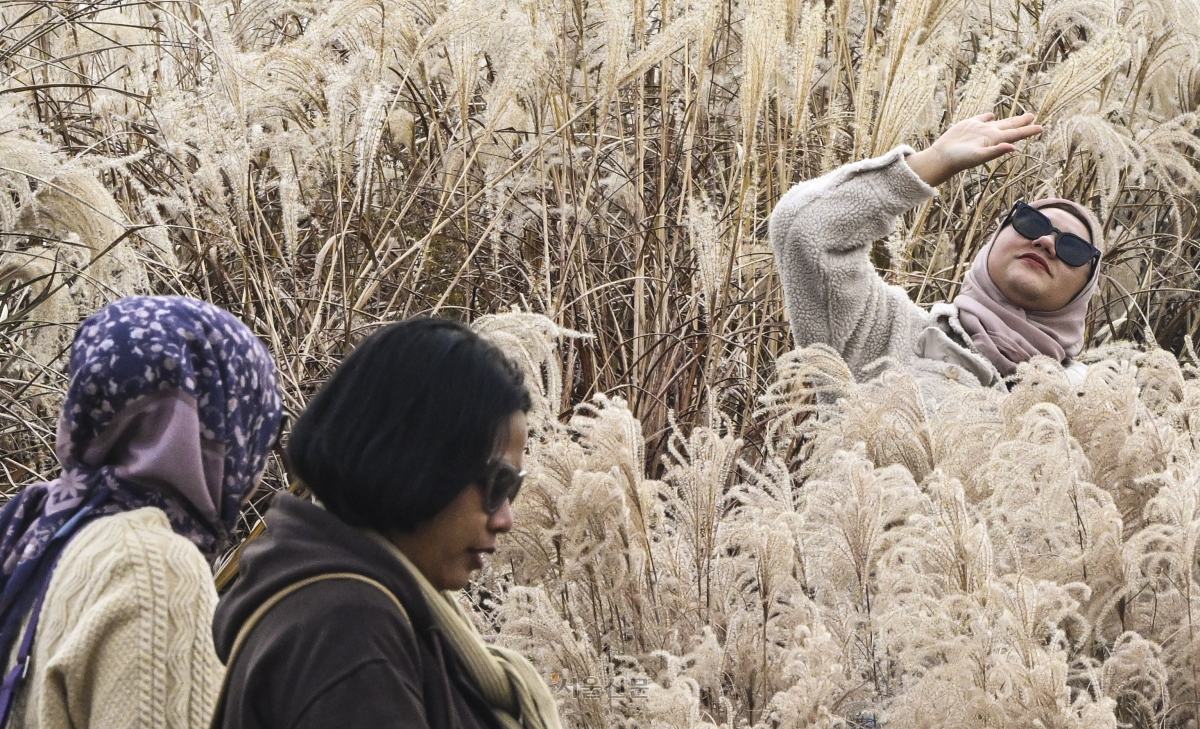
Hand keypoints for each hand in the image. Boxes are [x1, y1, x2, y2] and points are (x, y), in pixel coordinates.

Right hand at [906, 113, 1042, 186]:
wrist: (942, 158)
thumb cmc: (960, 159)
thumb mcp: (979, 156)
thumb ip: (996, 151)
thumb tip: (1013, 148)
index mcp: (995, 140)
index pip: (1016, 134)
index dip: (1029, 131)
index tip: (1041, 128)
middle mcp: (990, 134)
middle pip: (1010, 126)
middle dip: (1022, 122)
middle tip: (1033, 117)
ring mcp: (979, 129)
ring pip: (998, 122)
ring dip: (1009, 119)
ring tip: (1018, 117)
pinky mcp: (968, 125)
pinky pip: (981, 118)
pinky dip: (987, 116)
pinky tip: (991, 115)